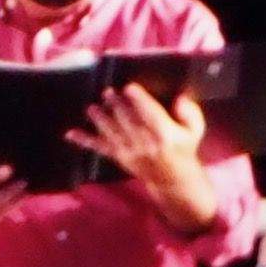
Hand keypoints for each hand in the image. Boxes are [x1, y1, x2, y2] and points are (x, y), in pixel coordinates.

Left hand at [67, 82, 219, 230]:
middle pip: (129, 121)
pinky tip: (70, 133)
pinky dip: (84, 141)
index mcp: (166, 135)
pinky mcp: (119, 157)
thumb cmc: (183, 148)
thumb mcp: (195, 131)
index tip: (130, 87)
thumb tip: (180, 99)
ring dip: (100, 119)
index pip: (151, 114)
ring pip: (112, 132)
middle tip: (108, 92)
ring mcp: (131, 152)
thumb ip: (190, 113)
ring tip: (92, 108)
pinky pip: (100, 147)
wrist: (174, 179)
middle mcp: (147, 144)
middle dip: (117, 106)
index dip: (140, 100)